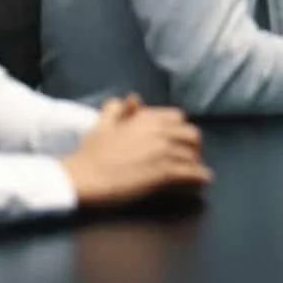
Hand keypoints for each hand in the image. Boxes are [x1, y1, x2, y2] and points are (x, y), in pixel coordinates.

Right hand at [60, 95, 211, 208]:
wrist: (82, 177)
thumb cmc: (89, 153)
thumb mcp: (102, 124)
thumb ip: (117, 109)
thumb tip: (132, 98)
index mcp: (146, 118)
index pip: (178, 118)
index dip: (179, 129)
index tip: (176, 140)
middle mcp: (159, 132)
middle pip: (191, 135)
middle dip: (192, 146)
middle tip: (188, 158)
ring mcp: (163, 152)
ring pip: (192, 155)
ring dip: (195, 164)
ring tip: (193, 174)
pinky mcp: (164, 173)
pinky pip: (191, 174)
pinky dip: (199, 178)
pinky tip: (200, 183)